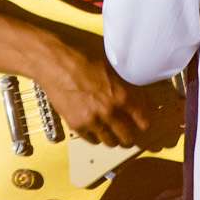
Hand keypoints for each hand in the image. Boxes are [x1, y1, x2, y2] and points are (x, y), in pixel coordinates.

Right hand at [37, 49, 152, 146]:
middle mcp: (110, 112)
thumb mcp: (112, 65)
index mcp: (122, 95)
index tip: (144, 124)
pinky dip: (96, 137)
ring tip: (113, 134)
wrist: (55, 62)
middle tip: (129, 134)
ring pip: (110, 142)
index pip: (143, 120)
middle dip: (130, 136)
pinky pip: (92, 140)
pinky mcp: (77, 125)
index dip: (145, 123)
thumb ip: (126, 82)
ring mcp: (92, 121)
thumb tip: (138, 91)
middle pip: (127, 137)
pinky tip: (96, 130)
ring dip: (114, 139)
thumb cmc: (82, 56)